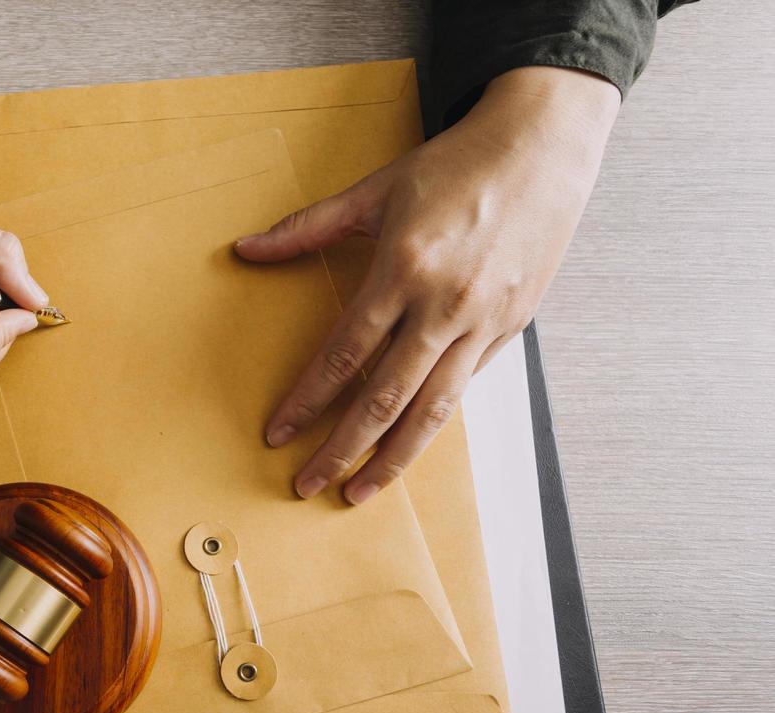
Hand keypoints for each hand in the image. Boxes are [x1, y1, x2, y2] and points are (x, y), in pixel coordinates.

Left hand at [236, 66, 620, 503]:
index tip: (278, 435)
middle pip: (384, 398)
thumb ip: (307, 227)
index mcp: (403, 269)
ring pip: (432, 410)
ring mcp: (483, 322)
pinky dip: (433, 423)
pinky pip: (466, 389)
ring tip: (358, 492)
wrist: (543, 144)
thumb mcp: (375, 190)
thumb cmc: (455, 165)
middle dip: (341, 449)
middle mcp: (445, 305)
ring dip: (392, 459)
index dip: (307, 401)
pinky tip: (406, 447)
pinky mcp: (512, 328)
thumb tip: (244, 249)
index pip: (343, 355)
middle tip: (305, 485)